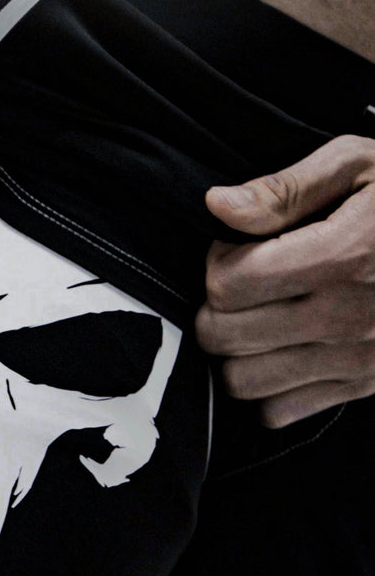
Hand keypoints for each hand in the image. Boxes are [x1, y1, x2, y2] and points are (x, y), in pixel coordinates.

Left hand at [195, 135, 374, 427]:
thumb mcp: (362, 164)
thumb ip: (287, 188)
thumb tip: (219, 205)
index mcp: (342, 256)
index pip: (228, 283)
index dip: (219, 261)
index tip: (237, 248)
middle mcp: (346, 316)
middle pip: (223, 335)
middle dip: (216, 307)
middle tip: (240, 284)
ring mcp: (355, 359)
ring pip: (242, 381)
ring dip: (235, 351)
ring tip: (256, 318)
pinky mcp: (363, 385)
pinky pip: (278, 411)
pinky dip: (265, 388)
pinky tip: (280, 352)